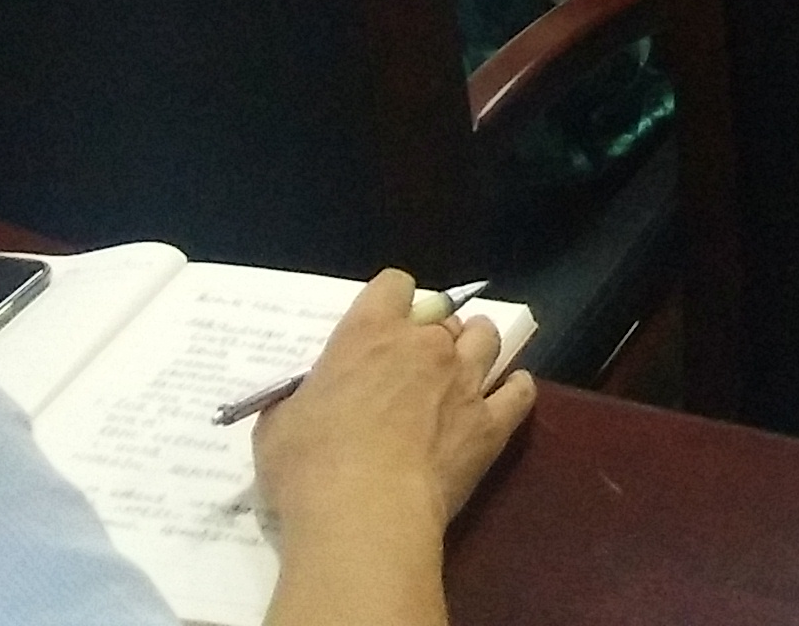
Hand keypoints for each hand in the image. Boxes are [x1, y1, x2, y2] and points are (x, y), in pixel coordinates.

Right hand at [252, 270, 531, 561]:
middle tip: (417, 365)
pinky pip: (519, 392)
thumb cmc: (310, 467)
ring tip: (464, 369)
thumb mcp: (279, 425)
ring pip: (487, 338)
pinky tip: (508, 396)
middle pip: (445, 315)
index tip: (383, 325)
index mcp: (370, 333)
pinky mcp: (491, 424)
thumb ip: (297, 401)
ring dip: (476, 348)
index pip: (394, 285)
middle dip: (434, 333)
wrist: (365, 514)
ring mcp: (464, 381)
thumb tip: (301, 404)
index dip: (391, 302)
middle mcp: (425, 345)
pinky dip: (515, 390)